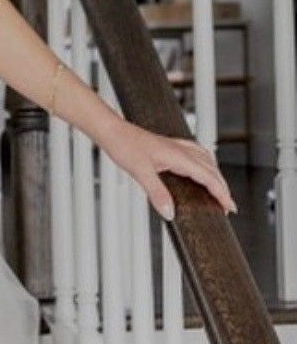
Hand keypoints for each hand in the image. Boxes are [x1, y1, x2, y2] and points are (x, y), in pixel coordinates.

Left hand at [99, 118, 236, 220]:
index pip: (209, 177)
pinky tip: (199, 168)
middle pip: (212, 169)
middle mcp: (181, 149)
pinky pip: (196, 154)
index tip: (230, 207)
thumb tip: (170, 213)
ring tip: (218, 190)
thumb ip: (157, 193)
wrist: (112, 130)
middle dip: (222, 187)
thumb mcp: (140, 173)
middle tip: (227, 205)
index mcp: (179, 156)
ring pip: (206, 160)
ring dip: (215, 175)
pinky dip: (204, 164)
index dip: (222, 193)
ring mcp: (176, 146)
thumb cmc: (124, 146)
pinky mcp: (169, 146)